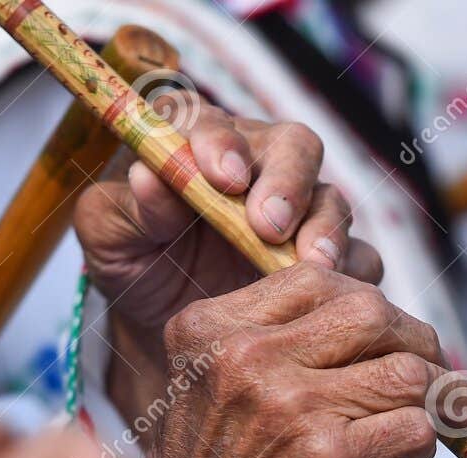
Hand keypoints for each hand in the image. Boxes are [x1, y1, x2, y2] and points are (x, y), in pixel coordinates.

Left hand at [74, 107, 382, 340]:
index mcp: (200, 145)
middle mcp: (259, 168)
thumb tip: (148, 177)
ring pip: (331, 200)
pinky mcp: (327, 260)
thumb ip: (127, 205)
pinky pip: (358, 258)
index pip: (213, 122)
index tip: (219, 175)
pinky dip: (350, 273)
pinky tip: (331, 294)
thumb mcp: (108, 238)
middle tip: (269, 223)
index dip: (219, 141)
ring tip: (311, 264)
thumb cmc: (134, 264)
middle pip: (294, 146)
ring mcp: (300, 213)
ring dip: (324, 229)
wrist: (164, 327)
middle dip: (285, 181)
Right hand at [128, 264, 466, 457]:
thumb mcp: (216, 380)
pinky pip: (416, 428)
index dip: (367, 306)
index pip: (319, 278)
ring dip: (431, 397)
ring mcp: (289, 406)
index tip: (382, 336)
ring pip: (407, 371)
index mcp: (211, 329)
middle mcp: (246, 358)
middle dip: (414, 342)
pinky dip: (427, 444)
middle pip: (372, 313)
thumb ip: (282, 337)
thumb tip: (392, 318)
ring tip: (418, 419)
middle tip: (425, 375)